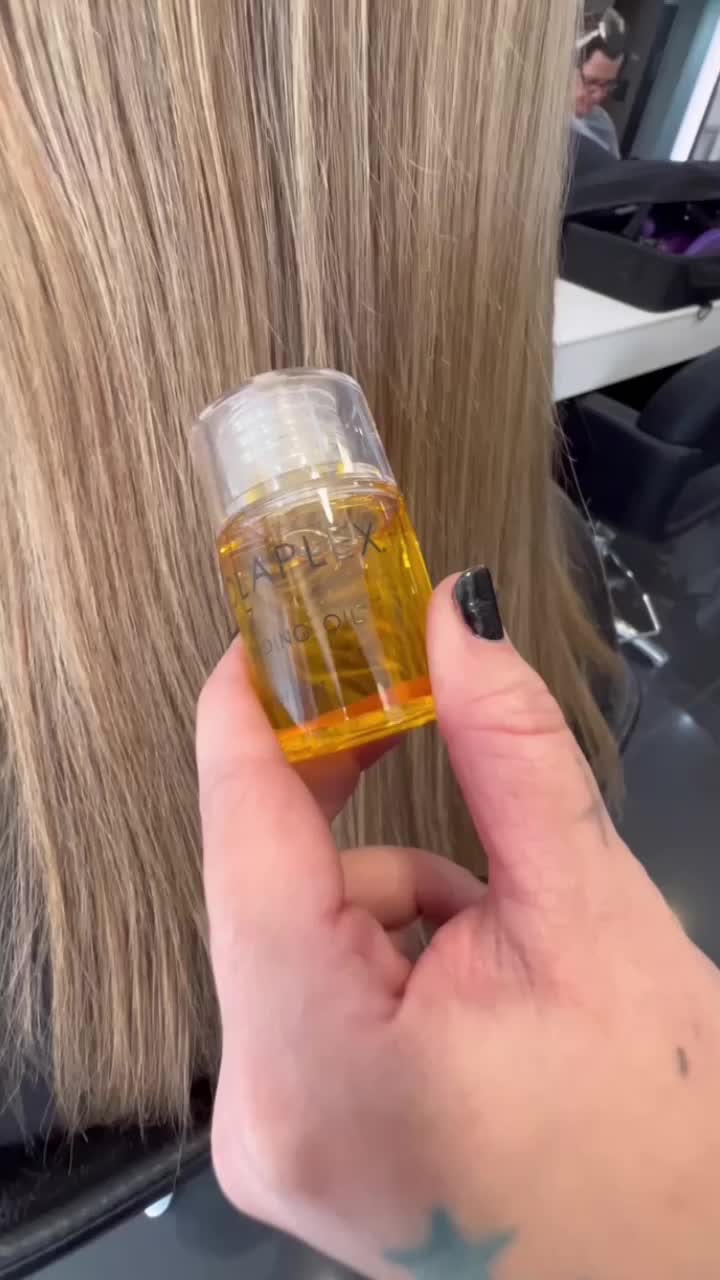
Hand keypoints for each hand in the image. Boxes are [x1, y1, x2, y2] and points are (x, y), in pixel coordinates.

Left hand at [197, 571, 719, 1279]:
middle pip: (262, 886)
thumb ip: (506, 749)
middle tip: (393, 699)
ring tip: (496, 929)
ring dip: (382, 888)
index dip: (249, 713)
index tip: (270, 625)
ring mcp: (270, 1137)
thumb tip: (453, 617)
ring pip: (289, 931)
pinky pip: (306, 985)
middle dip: (334, 791)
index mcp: (322, 1065)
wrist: (690, 1277)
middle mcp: (262, 1115)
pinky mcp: (296, 1138)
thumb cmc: (665, 1131)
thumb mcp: (590, 917)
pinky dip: (380, 945)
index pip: (245, 838)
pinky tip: (470, 974)